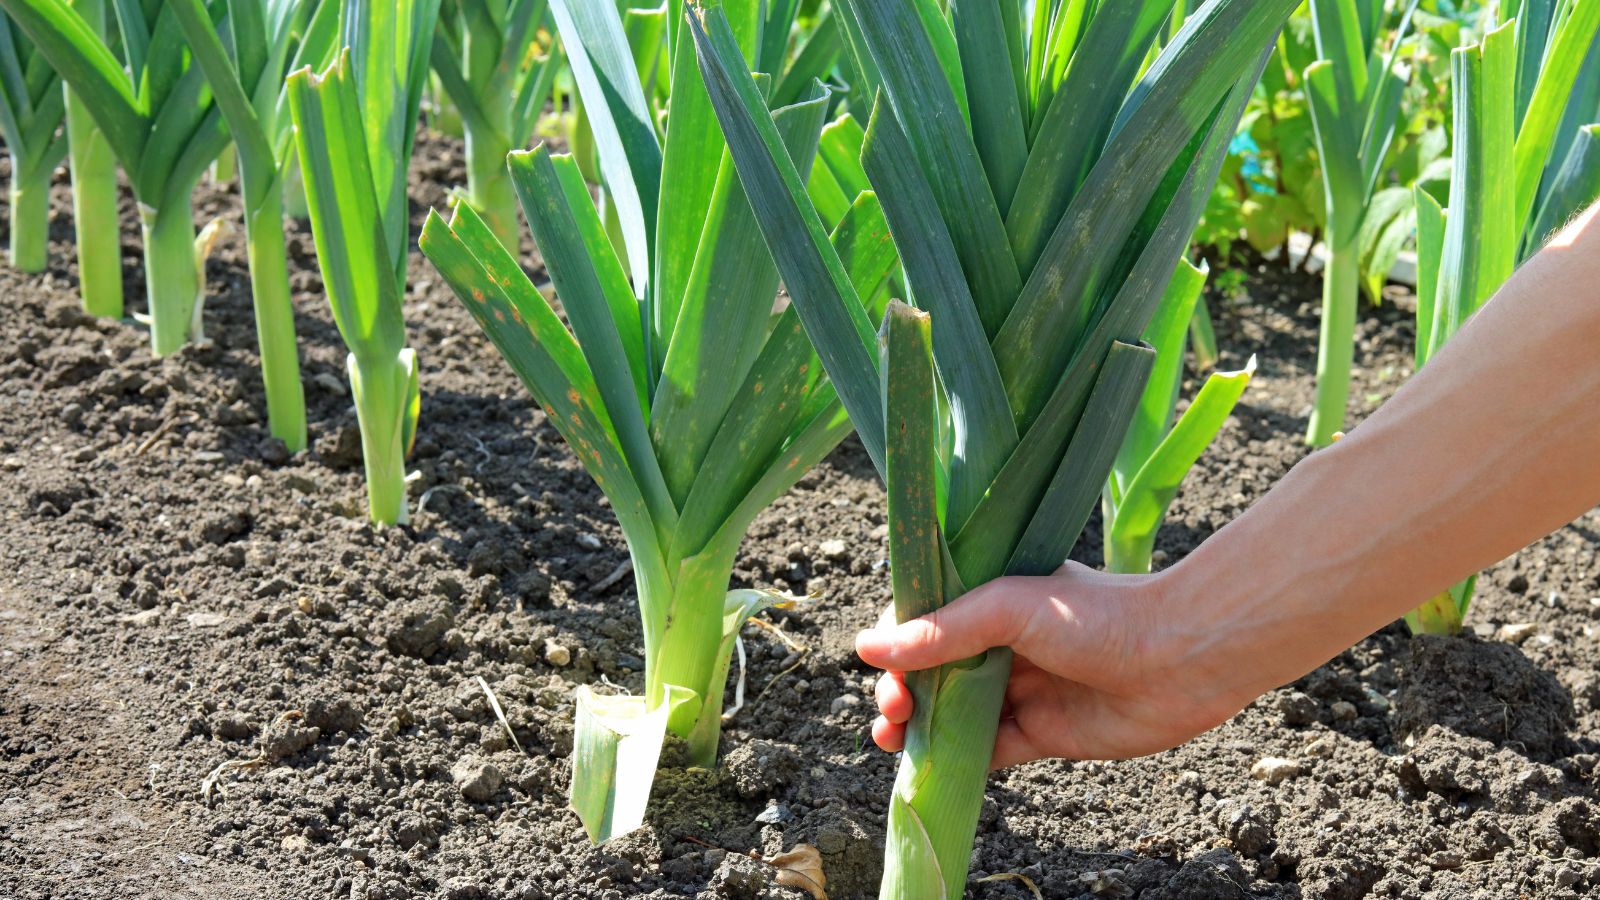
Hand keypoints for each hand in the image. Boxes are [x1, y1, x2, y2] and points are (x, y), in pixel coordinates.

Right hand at [857, 562, 1249, 768]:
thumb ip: (941, 630)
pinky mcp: (1042, 734)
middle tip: (892, 707)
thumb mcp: (1009, 608)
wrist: (1183, 659)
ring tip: (892, 738)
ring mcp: (1022, 690)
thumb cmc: (1099, 616)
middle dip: (900, 689)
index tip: (880, 663)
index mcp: (994, 597)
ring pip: (952, 713)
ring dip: (917, 726)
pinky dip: (956, 759)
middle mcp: (1003, 642)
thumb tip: (866, 647)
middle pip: (931, 670)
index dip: (896, 641)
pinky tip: (932, 763)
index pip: (926, 616)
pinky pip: (986, 750)